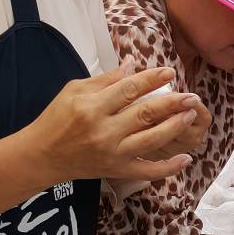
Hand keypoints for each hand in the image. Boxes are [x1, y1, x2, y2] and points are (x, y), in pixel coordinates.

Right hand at [29, 63, 211, 184]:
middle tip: (192, 96)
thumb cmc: (56, 119)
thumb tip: (133, 63)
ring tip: (191, 115)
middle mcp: (103, 131)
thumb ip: (106, 79)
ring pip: (151, 140)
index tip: (169, 72)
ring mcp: (112, 153)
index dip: (152, 79)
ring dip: (175, 127)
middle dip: (173, 103)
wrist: (41, 156)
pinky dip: (168, 168)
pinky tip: (186, 159)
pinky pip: (147, 171)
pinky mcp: (116, 171)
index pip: (129, 89)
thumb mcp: (74, 91)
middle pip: (145, 114)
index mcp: (92, 107)